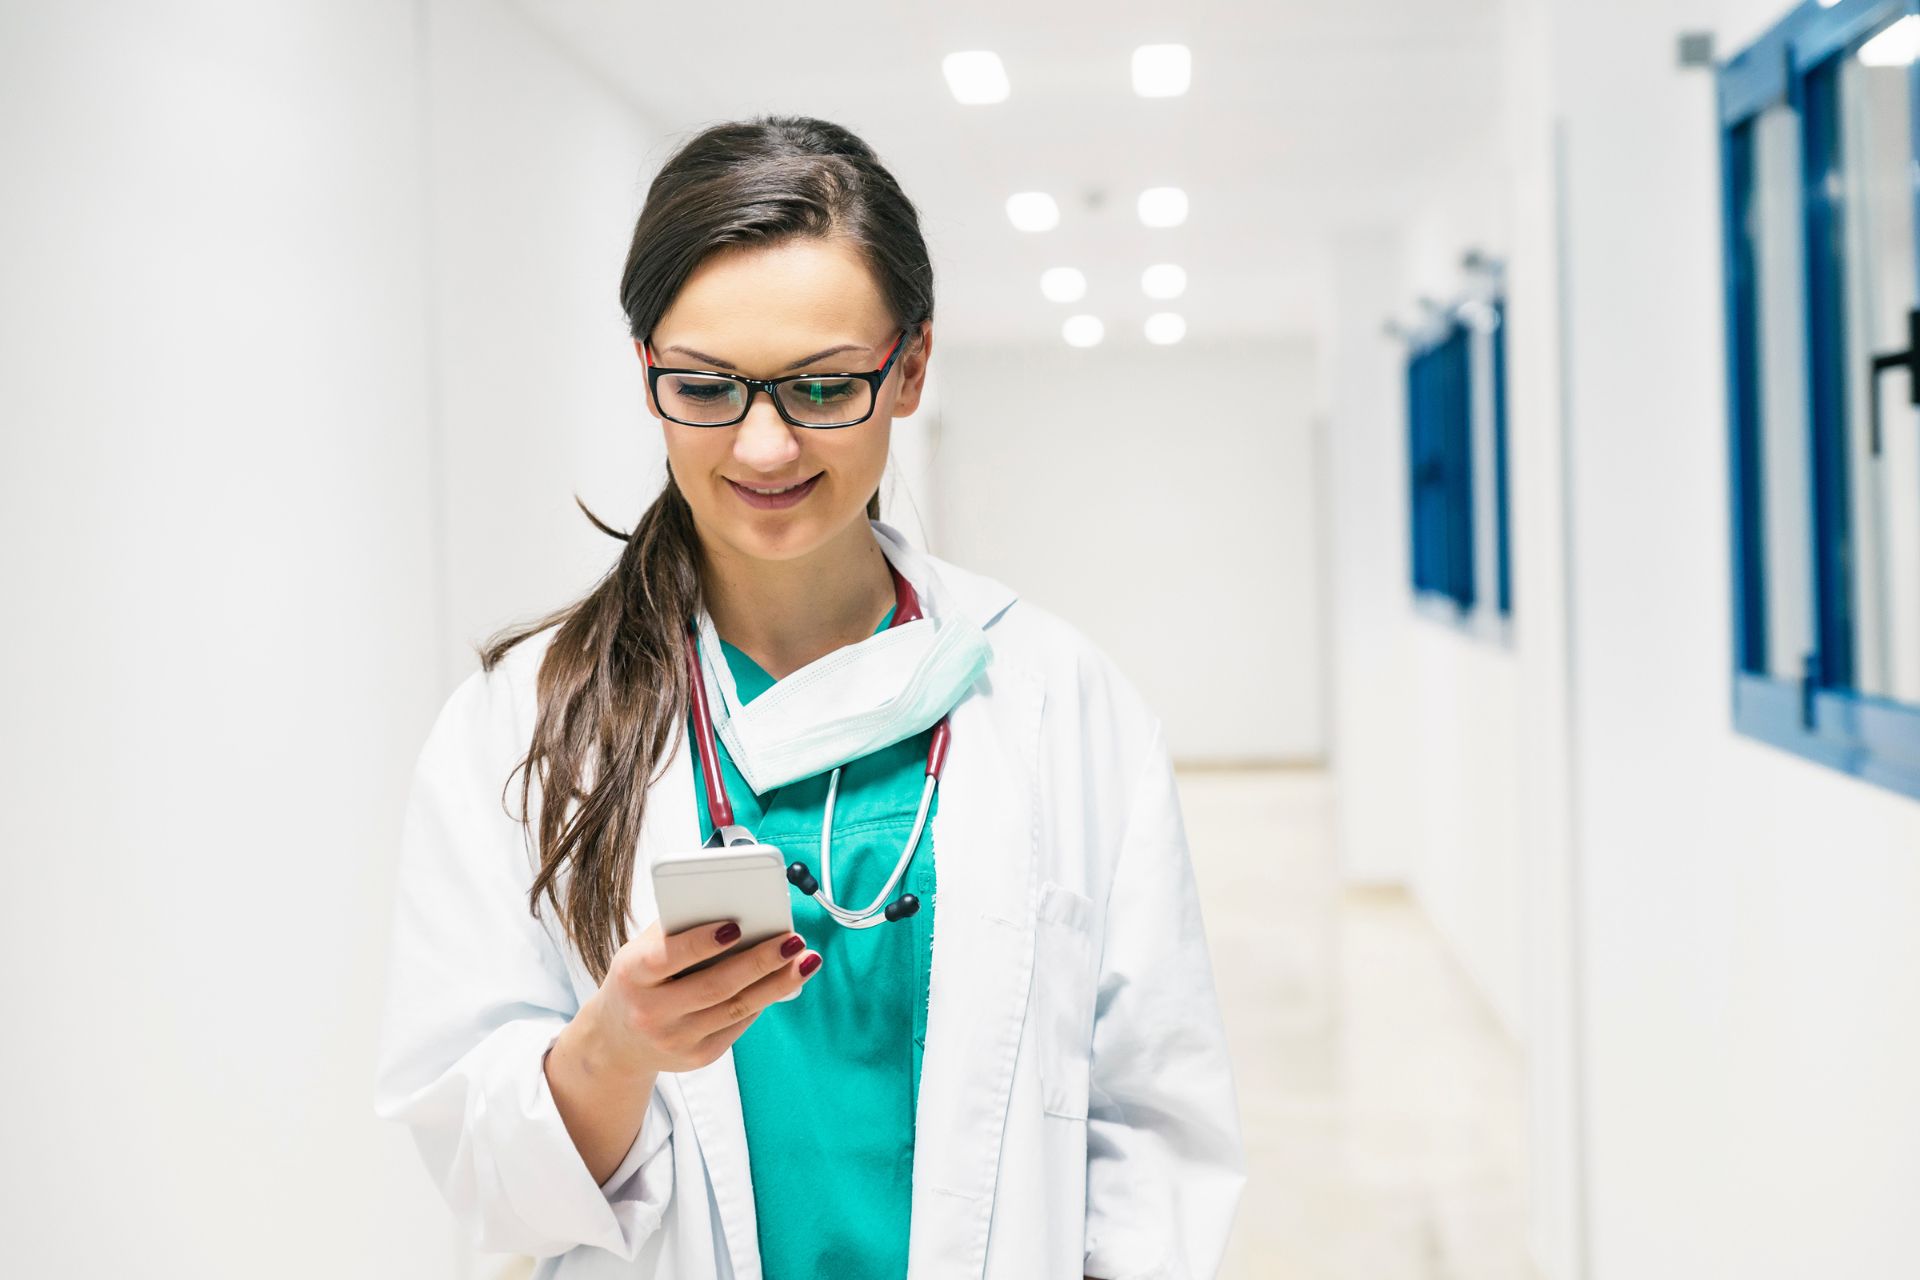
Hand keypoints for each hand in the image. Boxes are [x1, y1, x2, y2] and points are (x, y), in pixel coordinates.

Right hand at [579, 920, 819, 1076]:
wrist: (618, 1040)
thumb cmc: (639, 979)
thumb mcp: (641, 950)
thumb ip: (678, 928)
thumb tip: (734, 903)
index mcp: (631, 975)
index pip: (667, 957)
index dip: (701, 943)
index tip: (735, 926)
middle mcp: (650, 1012)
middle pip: (714, 986)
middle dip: (759, 962)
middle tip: (792, 940)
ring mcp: (674, 1040)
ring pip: (735, 1008)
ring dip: (776, 983)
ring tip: (805, 960)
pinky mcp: (698, 1057)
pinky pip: (738, 1025)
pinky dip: (763, 1000)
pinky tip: (784, 981)